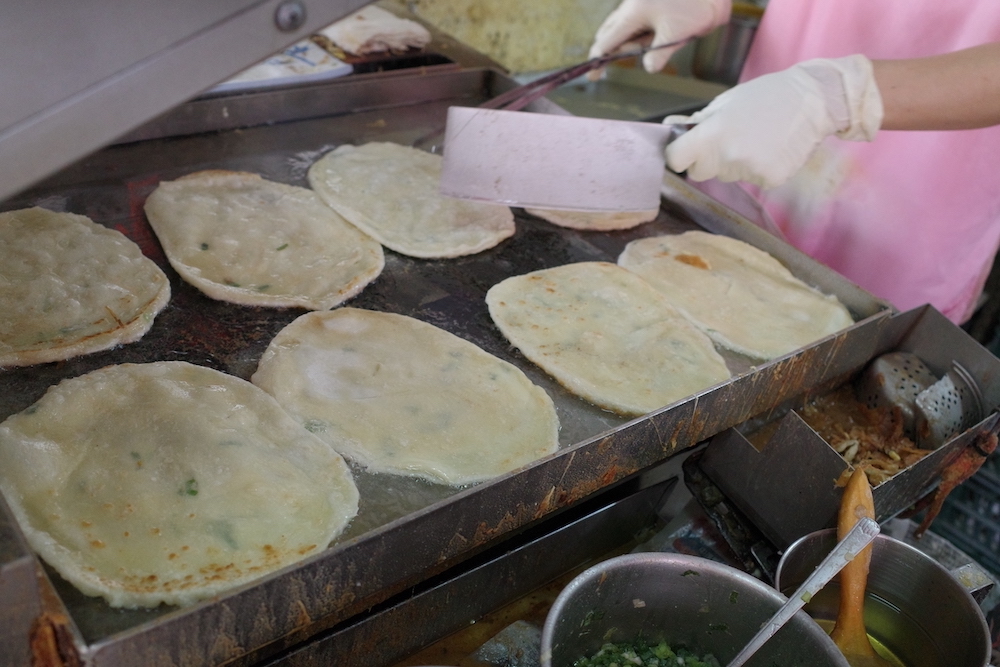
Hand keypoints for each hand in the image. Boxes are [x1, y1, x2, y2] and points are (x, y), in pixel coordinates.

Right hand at [589, 0, 730, 73]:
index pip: (609, 40)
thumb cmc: (694, 8)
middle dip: (608, 50)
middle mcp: (631, 7)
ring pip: (620, 27)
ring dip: (626, 43)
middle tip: (608, 67)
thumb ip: (658, 54)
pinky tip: (649, 39)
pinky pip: (633, 22)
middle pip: (608, 32)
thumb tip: (648, 68)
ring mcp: (638, 4)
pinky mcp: (647, 4)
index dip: (599, 59)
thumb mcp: (675, 36)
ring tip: (649, 45)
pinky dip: (635, 36)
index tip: (593, 75)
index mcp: (634, 14)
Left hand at [664, 55, 883, 187]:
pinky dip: (757, 168)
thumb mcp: (726, 102)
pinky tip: (771, 149)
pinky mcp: (769, 180)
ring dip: (734, 163)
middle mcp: (728, 157)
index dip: (679, 154)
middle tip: (729, 139)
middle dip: (706, 160)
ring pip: (726, 176)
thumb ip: (698, 121)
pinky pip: (751, 180)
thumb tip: (670, 127)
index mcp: (712, 134)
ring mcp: (749, 171)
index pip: (676, 160)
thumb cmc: (767, 96)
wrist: (814, 100)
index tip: (685, 150)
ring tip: (756, 139)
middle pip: (699, 173)